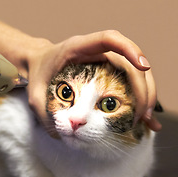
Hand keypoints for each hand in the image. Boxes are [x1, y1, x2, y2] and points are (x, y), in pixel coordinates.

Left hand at [25, 30, 160, 130]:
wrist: (37, 66)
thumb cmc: (37, 76)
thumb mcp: (34, 94)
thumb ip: (43, 113)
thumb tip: (62, 135)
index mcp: (77, 48)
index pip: (109, 39)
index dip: (129, 48)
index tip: (142, 67)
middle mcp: (95, 52)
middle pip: (129, 62)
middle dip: (142, 87)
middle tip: (141, 114)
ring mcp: (104, 62)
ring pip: (134, 73)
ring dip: (144, 94)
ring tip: (145, 119)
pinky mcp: (107, 74)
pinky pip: (127, 84)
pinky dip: (137, 100)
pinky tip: (144, 119)